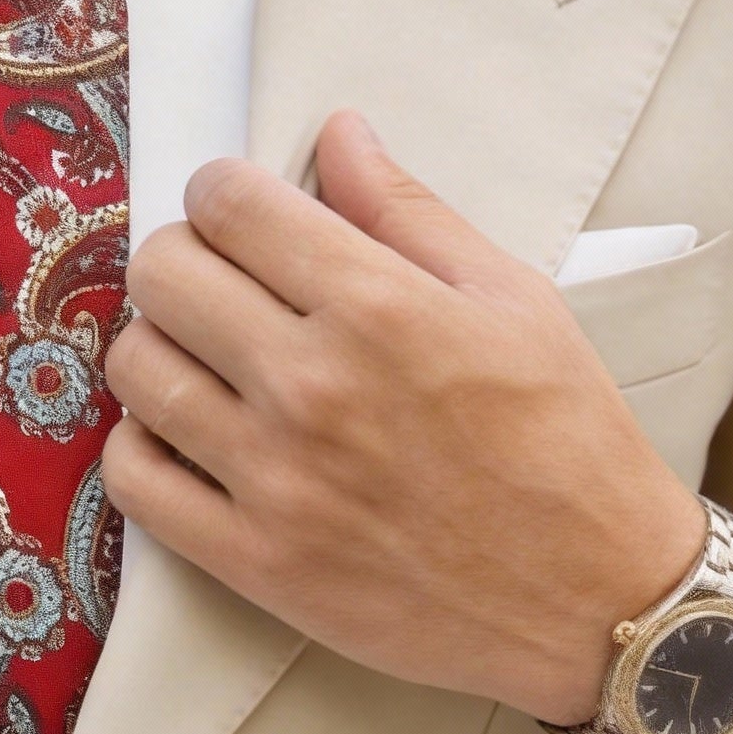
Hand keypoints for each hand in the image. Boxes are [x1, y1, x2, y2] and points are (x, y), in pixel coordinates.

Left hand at [100, 111, 704, 725]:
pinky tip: (184, 432)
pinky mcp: (254, 560)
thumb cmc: (566, 442)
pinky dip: (140, 444)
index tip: (237, 210)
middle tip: (219, 280)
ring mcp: (274, 479)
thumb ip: (410, 212)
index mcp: (378, 308)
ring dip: (157, 345)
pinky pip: (135, 479)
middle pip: (163, 275)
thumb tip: (337, 134)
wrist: (598, 600)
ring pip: (137, 369)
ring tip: (202, 356)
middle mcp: (312, 386)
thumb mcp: (514, 300)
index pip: (229, 205)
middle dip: (182, 258)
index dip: (221, 191)